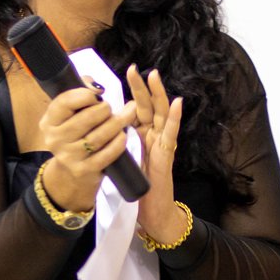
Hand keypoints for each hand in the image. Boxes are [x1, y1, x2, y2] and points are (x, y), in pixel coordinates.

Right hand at [39, 83, 136, 212]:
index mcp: (49, 121)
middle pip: (87, 118)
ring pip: (99, 136)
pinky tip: (123, 135)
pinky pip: (107, 153)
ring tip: (126, 116)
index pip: (65, 102)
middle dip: (104, 110)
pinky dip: (118, 142)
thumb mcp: (70, 115)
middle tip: (110, 109)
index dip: (85, 95)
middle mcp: (55, 139)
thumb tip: (97, 87)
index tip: (96, 96)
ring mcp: (69, 157)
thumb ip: (81, 92)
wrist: (71, 173)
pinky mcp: (84, 170)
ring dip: (116, 123)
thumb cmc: (75, 134)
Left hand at [126, 65, 186, 243]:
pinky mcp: (167, 155)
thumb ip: (119, 141)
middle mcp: (153, 135)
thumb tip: (103, 124)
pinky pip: (171, 134)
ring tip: (154, 76)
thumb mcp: (124, 158)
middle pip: (149, 106)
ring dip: (158, 94)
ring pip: (161, 114)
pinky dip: (174, 118)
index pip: (137, 109)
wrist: (152, 211)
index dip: (132, 92)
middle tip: (135, 68)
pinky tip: (177, 103)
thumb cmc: (138, 186)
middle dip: (142, 87)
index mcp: (141, 135)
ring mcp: (162, 143)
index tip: (124, 76)